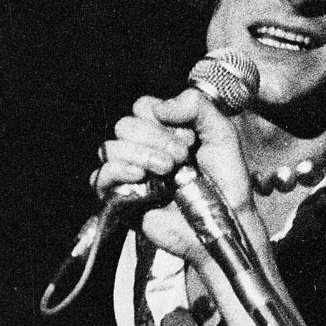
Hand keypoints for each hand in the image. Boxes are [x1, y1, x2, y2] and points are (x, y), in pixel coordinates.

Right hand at [89, 90, 263, 268]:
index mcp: (164, 131)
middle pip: (125, 125)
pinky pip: (99, 177)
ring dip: (142, 155)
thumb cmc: (226, 180)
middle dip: (155, 137)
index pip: (142, 107)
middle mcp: (144, 149)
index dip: (162, 117)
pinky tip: (141, 177)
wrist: (225, 220)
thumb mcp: (222, 132)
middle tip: (182, 157)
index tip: (189, 138)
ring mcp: (131, 173)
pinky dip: (118, 171)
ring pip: (109, 148)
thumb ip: (197, 106)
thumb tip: (159, 107)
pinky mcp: (122, 198)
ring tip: (168, 171)